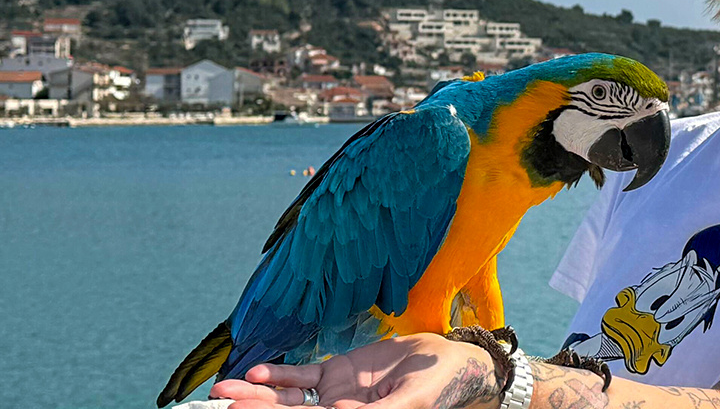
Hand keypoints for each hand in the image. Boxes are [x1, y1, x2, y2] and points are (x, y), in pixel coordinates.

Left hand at [210, 333, 503, 408]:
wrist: (449, 361)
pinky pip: (303, 374)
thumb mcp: (409, 403)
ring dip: (257, 394)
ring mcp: (335, 394)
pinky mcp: (337, 372)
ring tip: (226, 387)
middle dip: (256, 408)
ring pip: (288, 398)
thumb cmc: (437, 388)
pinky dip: (280, 373)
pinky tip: (258, 372)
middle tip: (224, 400)